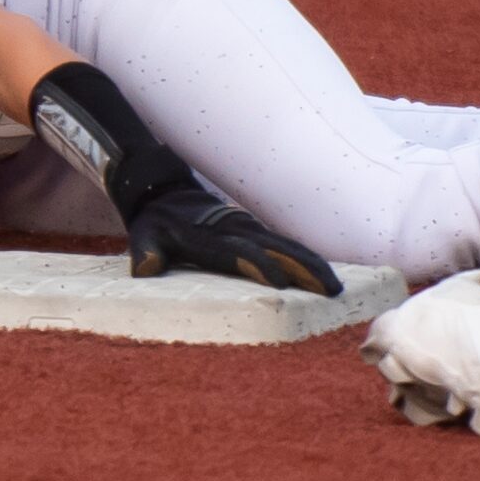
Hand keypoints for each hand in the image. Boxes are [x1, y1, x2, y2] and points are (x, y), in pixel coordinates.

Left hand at [127, 186, 343, 296]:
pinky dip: (307, 257)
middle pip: (277, 249)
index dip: (259, 265)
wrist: (166, 190)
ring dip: (313, 264)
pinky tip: (323, 273)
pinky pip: (286, 243)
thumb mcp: (143, 235)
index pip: (240, 252)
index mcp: (210, 237)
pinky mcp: (255, 229)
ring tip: (336, 287)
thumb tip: (146, 266)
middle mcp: (236, 230)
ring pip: (288, 246)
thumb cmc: (155, 221)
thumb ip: (146, 251)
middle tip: (331, 291)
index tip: (280, 283)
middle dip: (304, 269)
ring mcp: (249, 227)